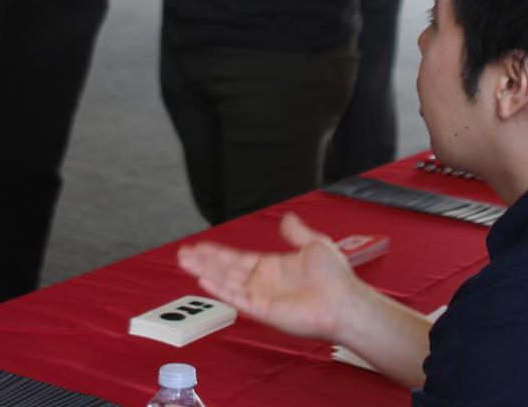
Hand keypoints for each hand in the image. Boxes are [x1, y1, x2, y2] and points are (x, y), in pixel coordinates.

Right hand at [177, 213, 360, 342]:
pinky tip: (203, 280)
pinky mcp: (263, 310)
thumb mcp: (315, 244)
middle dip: (204, 261)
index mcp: (272, 267)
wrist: (345, 301)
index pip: (237, 259)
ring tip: (185, 262)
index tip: (199, 246)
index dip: (217, 253)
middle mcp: (262, 282)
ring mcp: (261, 297)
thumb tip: (287, 217)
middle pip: (226, 269)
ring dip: (205, 272)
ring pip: (226, 282)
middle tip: (182, 253)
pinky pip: (236, 298)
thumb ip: (296, 233)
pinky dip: (220, 289)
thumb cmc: (335, 277)